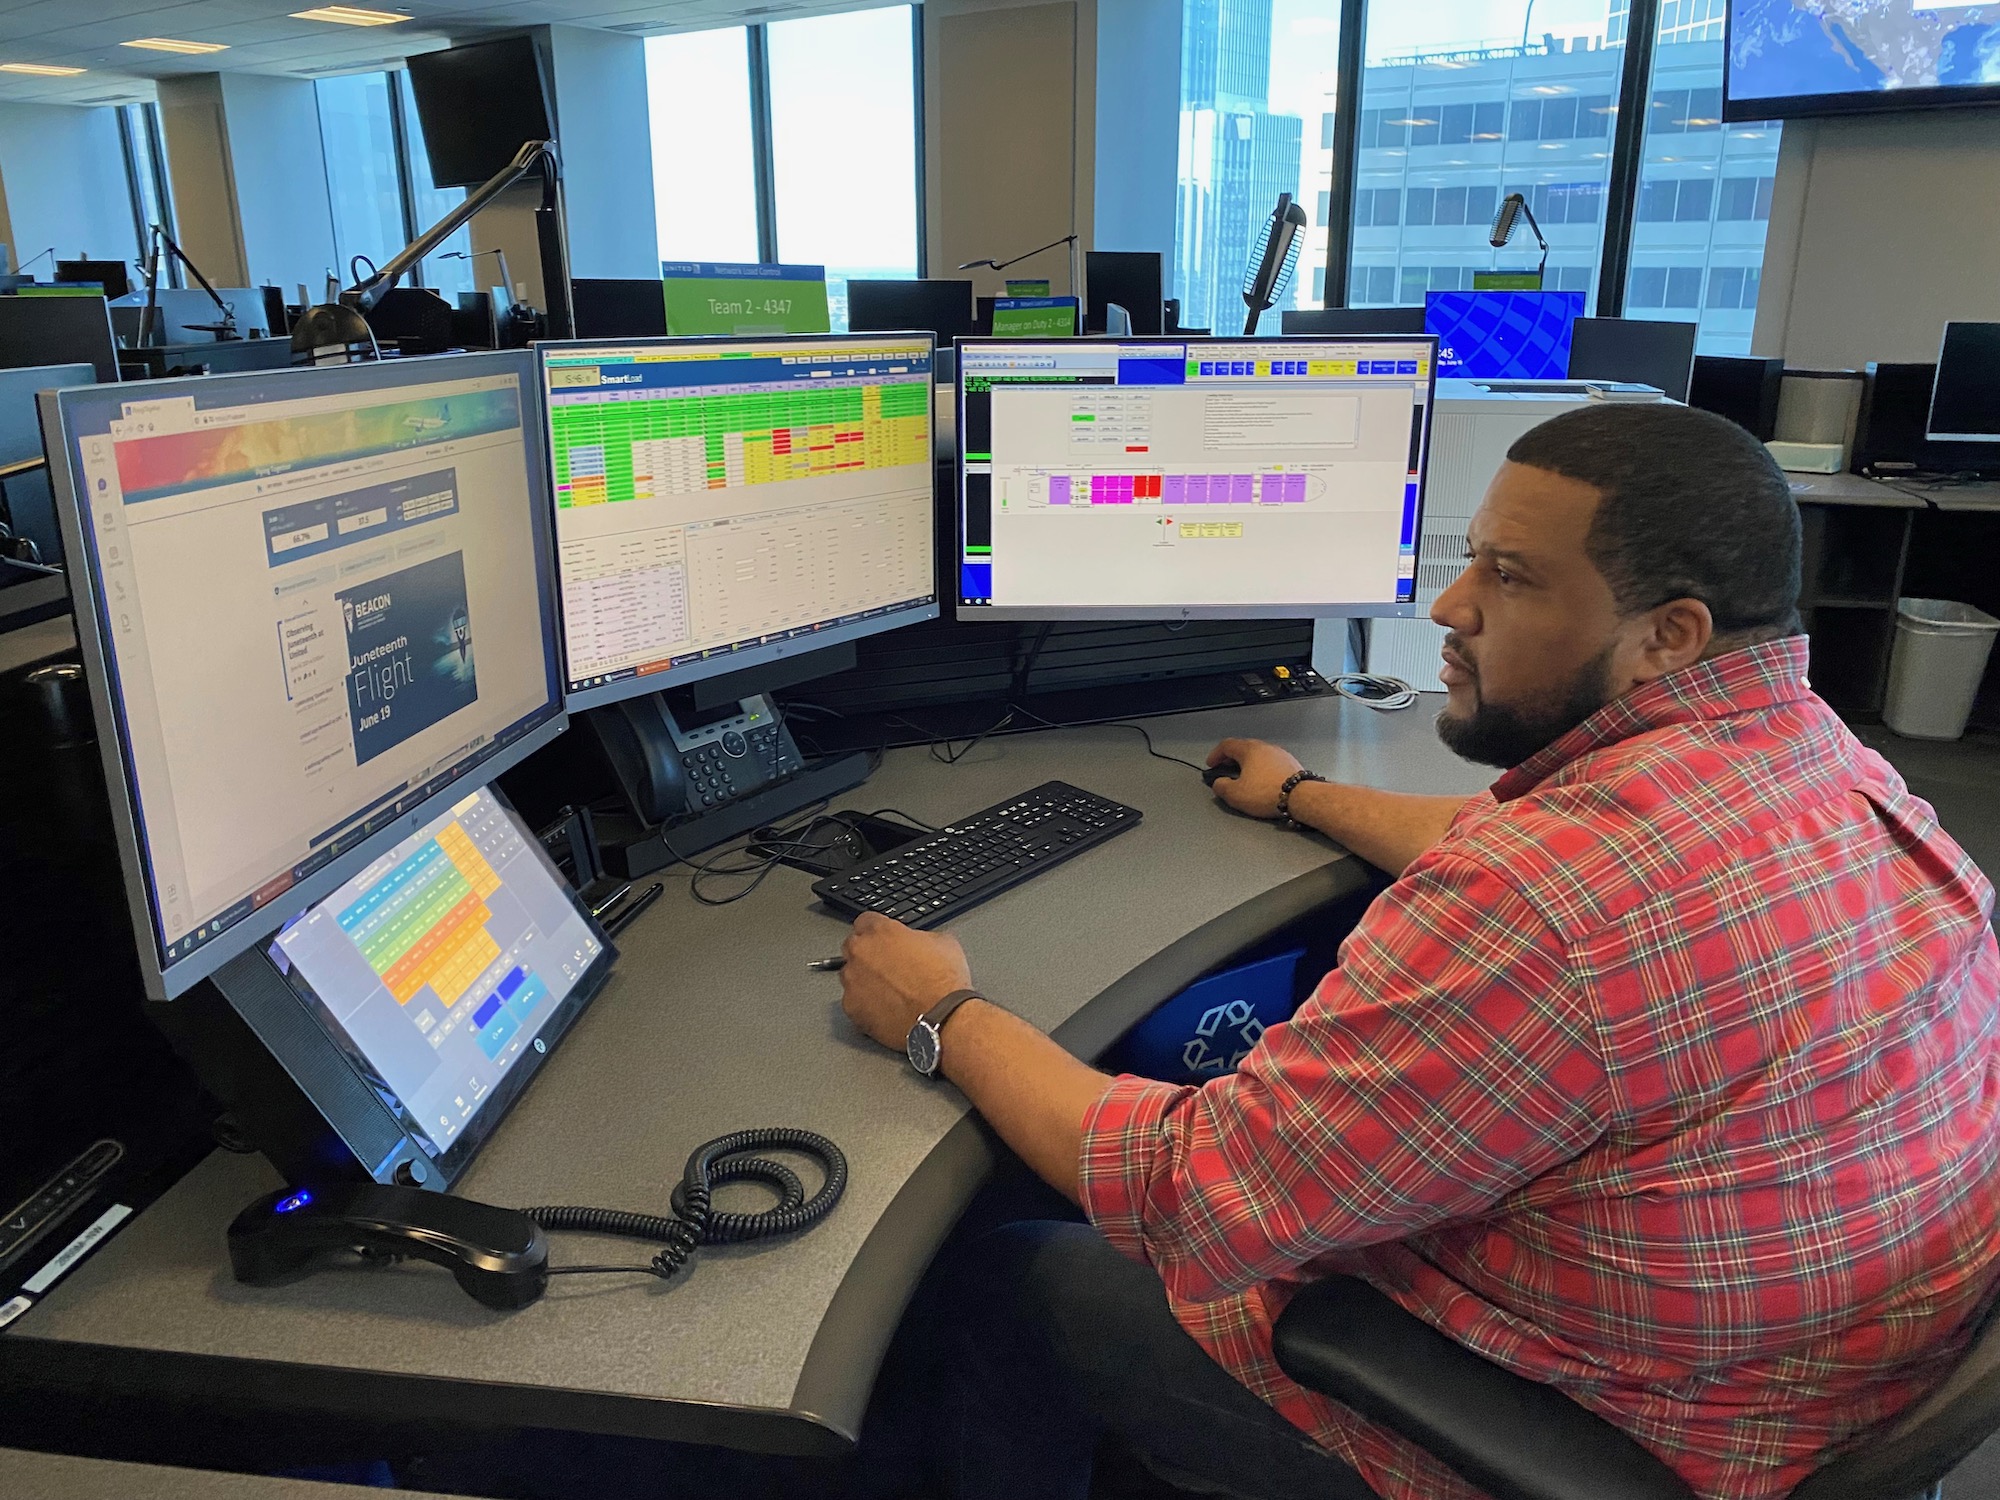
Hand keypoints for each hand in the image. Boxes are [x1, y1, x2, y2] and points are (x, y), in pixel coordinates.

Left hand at [839, 912, 973, 1051]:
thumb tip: (919, 942)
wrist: (942, 1018)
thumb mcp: (944, 943)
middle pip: (852, 946)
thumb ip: (920, 937)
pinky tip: (884, 1008)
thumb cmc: (944, 983)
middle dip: (867, 953)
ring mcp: (853, 981)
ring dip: (864, 979)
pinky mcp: (851, 1008)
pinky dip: (865, 1004)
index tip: (884, 939)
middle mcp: (861, 953)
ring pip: (850, 975)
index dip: (877, 931)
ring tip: (889, 991)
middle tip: (888, 966)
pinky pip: (852, 1002)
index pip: (865, 921)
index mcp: (881, 931)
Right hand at [1206, 737, 1304, 819]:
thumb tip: (1219, 784)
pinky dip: (1263, 770)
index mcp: (1249, 750)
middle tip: (1225, 769)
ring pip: (1259, 755)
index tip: (1211, 763)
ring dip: (1249, 764)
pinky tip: (1263, 782)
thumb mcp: (1235, 794)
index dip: (1215, 754)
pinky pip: (1271, 763)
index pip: (1227, 745)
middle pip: (1244, 748)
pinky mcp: (1291, 764)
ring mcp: (1280, 755)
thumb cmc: (1269, 793)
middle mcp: (1265, 748)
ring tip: (1245, 778)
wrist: (1300, 797)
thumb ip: (1221, 787)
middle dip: (1232, 759)